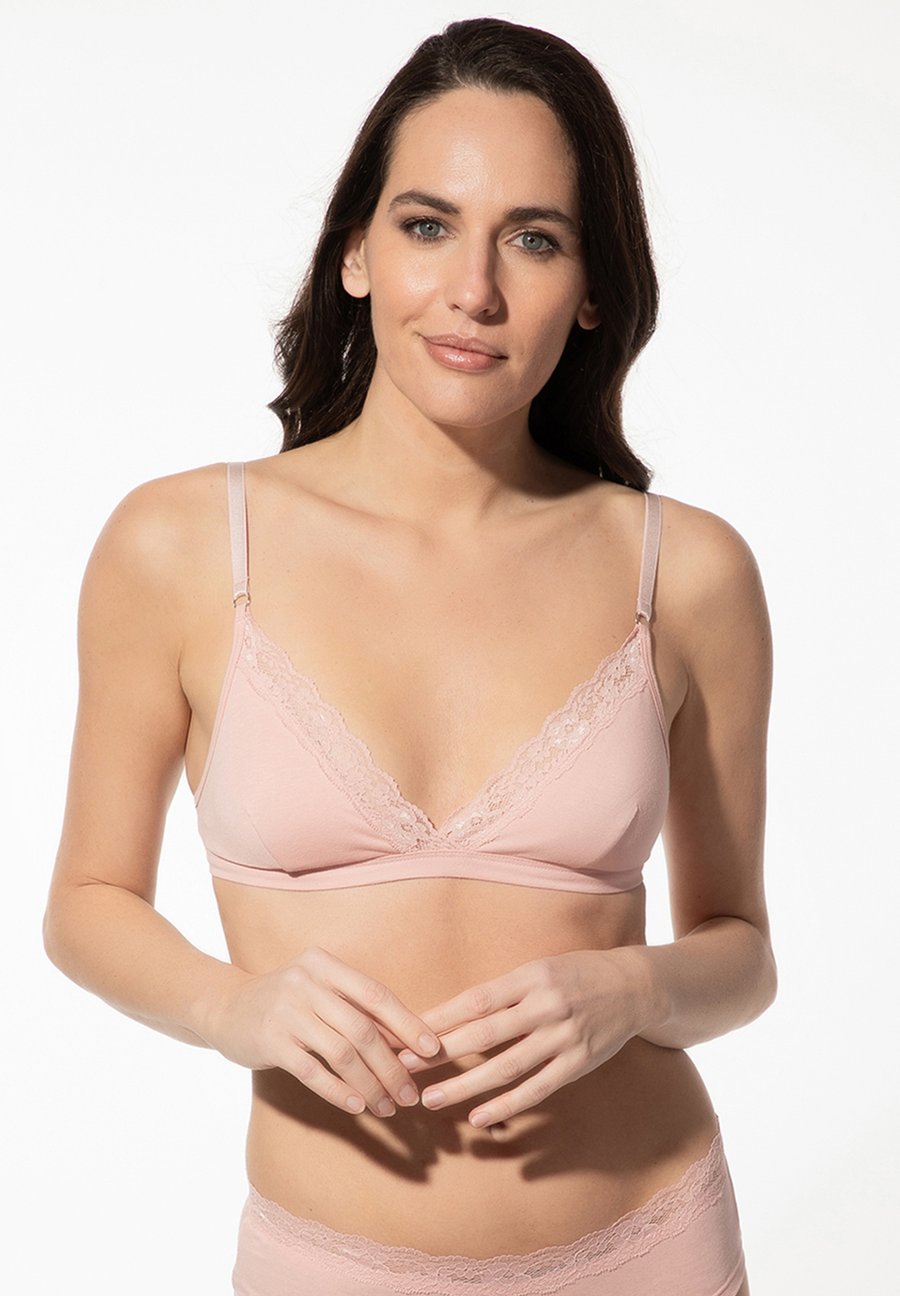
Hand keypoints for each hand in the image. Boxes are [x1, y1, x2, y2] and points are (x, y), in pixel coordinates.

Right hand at [198, 946, 439, 1117]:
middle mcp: (306, 982)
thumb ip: (353, 1009)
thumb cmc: (285, 1002)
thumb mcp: (317, 991)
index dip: (407, 1023)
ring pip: (342, 1053)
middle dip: (392, 1066)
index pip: (376, 994)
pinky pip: (312, 1071)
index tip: (432, 1050)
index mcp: (325, 965)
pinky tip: (356, 1106)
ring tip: (387, 1107)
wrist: (224, 1007)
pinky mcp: (270, 1040)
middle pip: (363, 1029)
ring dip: (370, 1084)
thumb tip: (406, 1042)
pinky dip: (338, 1091)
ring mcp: (286, 1011)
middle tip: (409, 1094)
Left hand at [396, 949, 647, 1128]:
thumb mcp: (537, 970)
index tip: (404, 1034)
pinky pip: (536, 1089)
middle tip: (402, 1068)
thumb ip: (501, 993)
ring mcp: (562, 1037)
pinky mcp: (578, 1063)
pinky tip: (478, 1118)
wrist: (634, 986)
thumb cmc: (574, 975)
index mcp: (529, 977)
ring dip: (464, 1086)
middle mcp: (544, 1006)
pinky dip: (506, 1106)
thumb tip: (449, 1015)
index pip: (474, 1001)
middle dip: (438, 1054)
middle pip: (482, 1035)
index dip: (438, 1019)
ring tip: (430, 1099)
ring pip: (505, 1067)